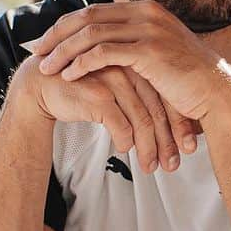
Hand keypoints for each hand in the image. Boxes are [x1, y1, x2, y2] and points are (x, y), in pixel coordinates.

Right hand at [13, 55, 198, 175]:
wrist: (42, 84)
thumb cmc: (86, 89)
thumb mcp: (120, 91)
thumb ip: (143, 102)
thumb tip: (174, 132)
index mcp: (141, 64)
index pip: (168, 98)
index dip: (180, 126)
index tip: (188, 149)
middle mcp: (130, 68)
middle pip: (158, 111)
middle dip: (168, 142)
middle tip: (173, 165)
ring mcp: (114, 79)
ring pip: (142, 119)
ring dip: (148, 148)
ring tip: (151, 167)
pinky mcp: (97, 93)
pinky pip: (119, 123)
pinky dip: (125, 140)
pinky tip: (126, 150)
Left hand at [30, 0, 230, 124]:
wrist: (217, 94)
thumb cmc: (188, 81)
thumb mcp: (160, 54)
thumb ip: (135, 45)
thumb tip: (108, 51)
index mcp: (146, 9)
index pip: (95, 10)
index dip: (66, 25)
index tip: (47, 42)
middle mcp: (146, 13)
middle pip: (87, 17)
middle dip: (57, 35)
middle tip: (37, 53)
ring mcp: (149, 29)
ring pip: (91, 34)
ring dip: (64, 52)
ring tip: (47, 68)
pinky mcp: (149, 51)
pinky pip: (103, 53)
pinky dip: (81, 64)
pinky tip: (69, 76)